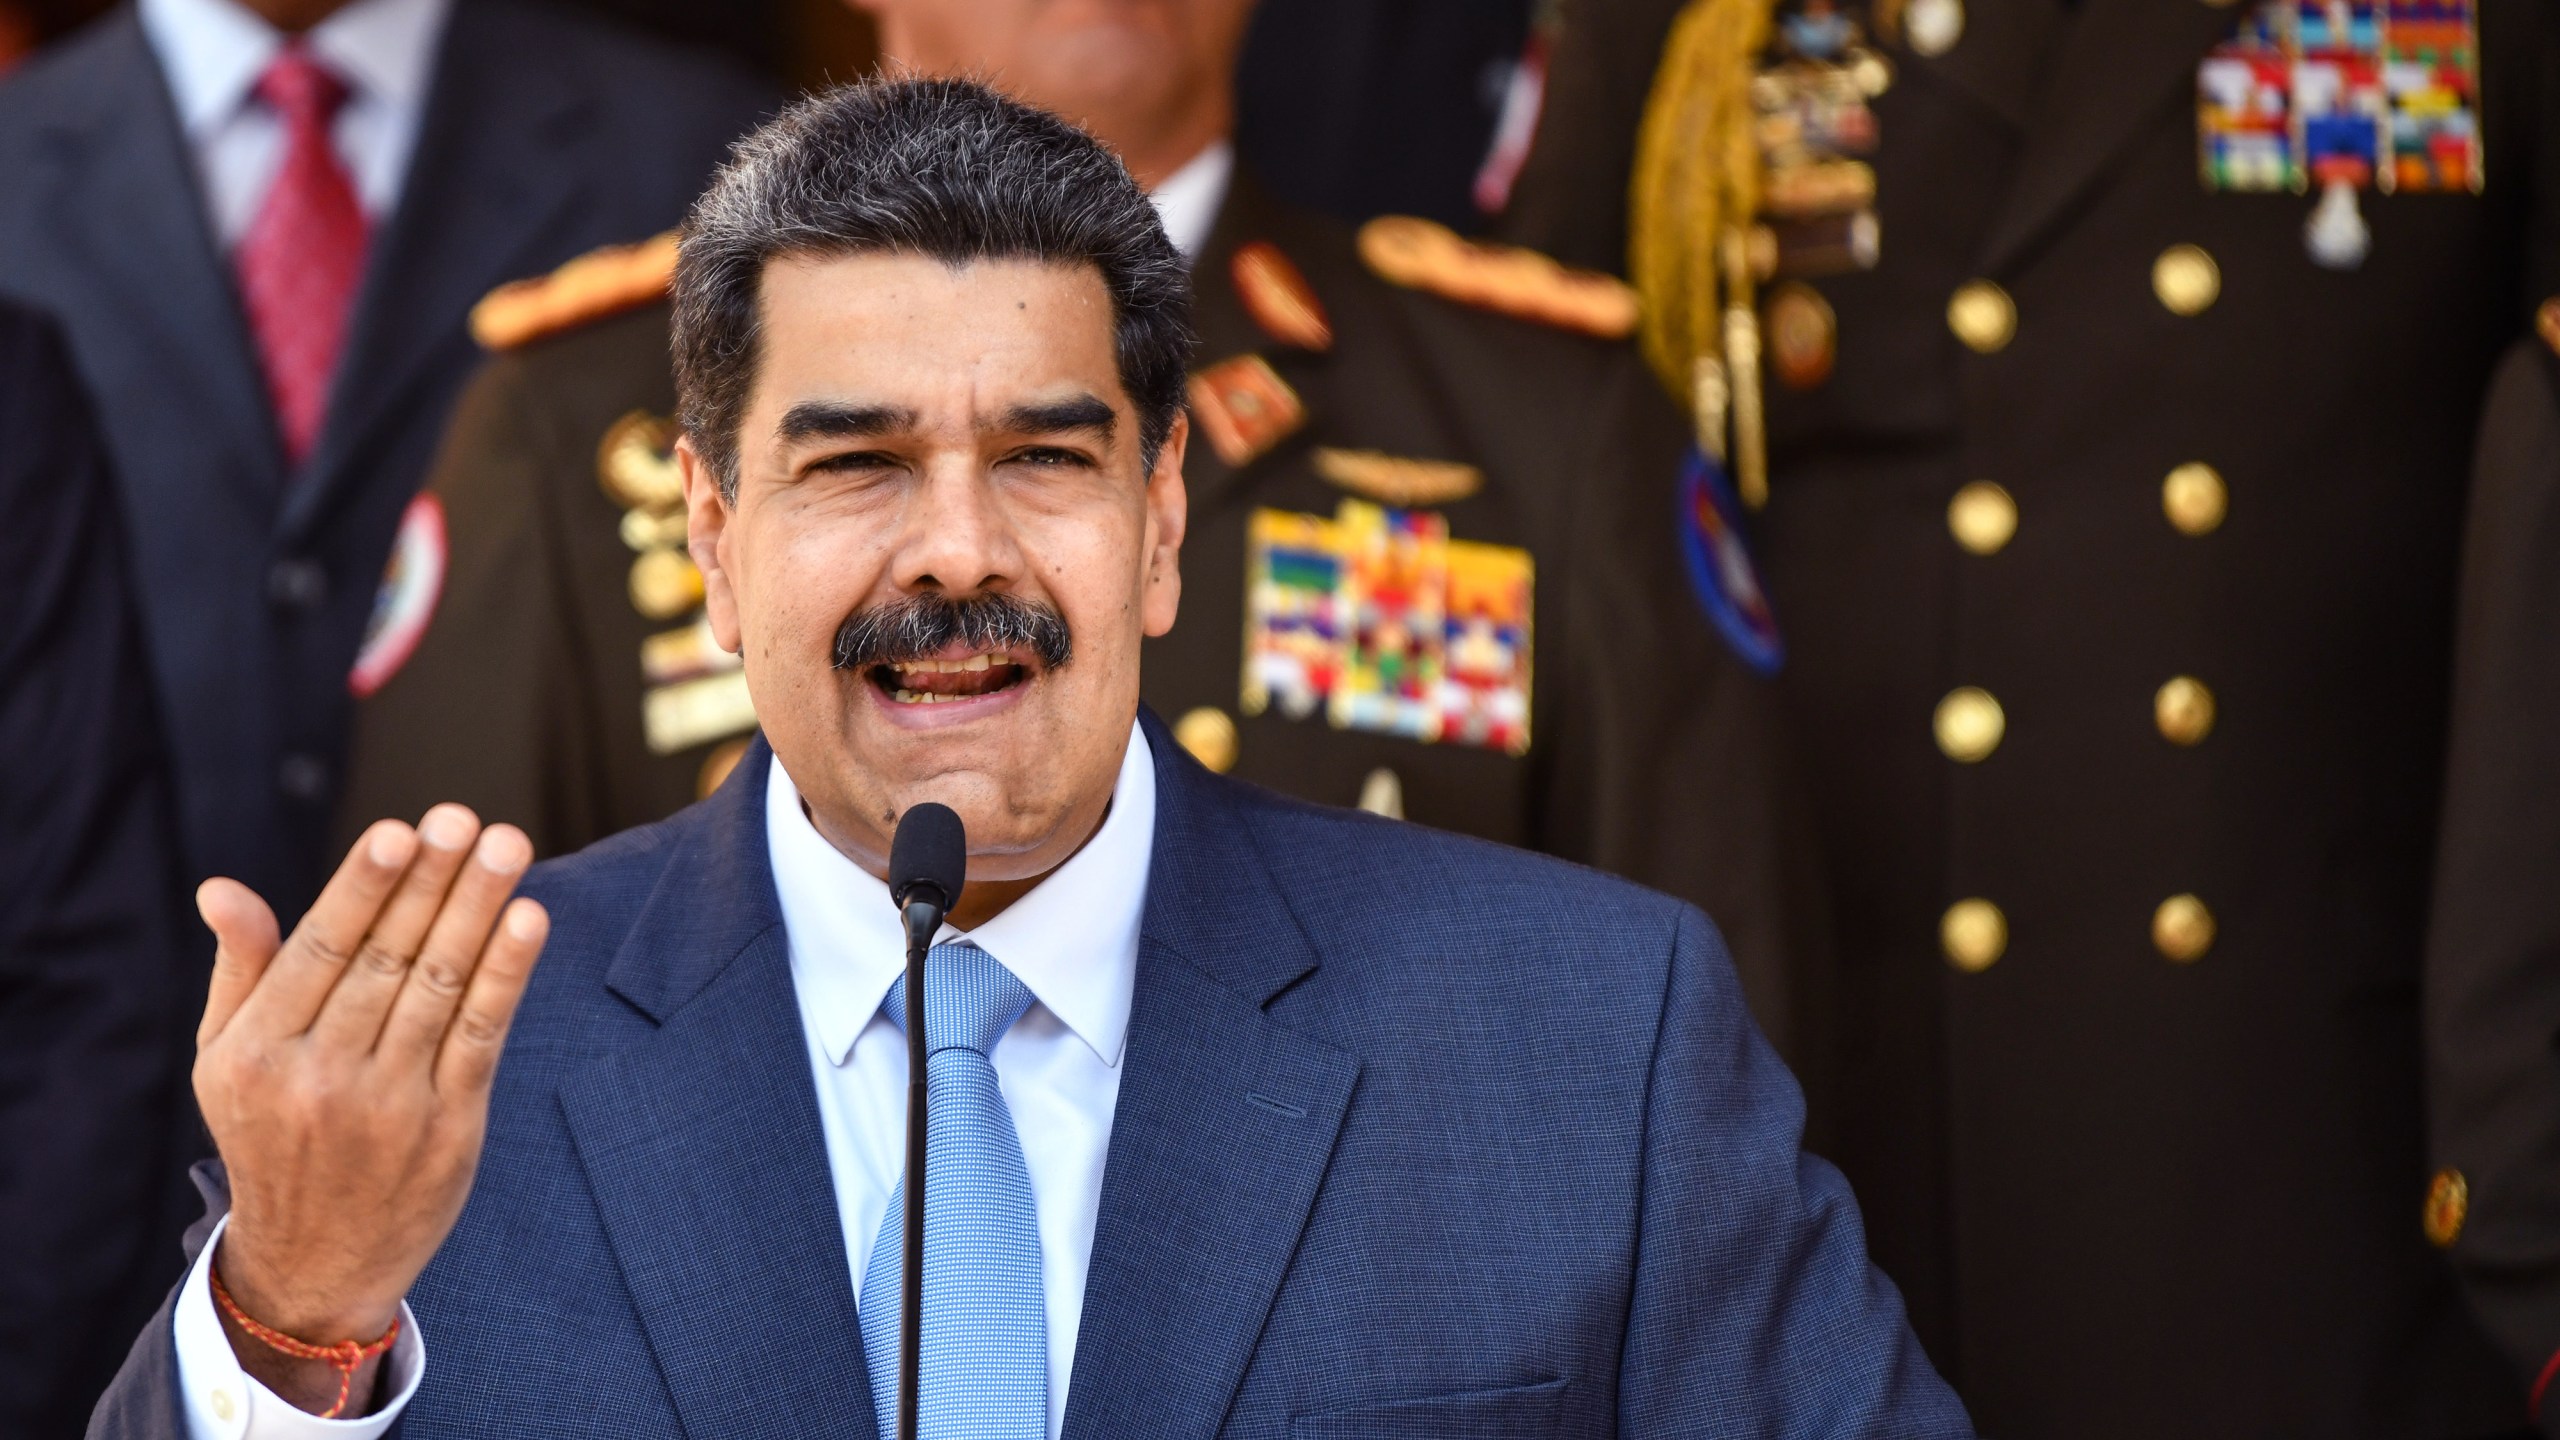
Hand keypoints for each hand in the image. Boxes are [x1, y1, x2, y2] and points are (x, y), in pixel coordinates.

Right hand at [191, 806, 547, 1413]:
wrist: (315, 1261)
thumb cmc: (272, 1132)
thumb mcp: (227, 1061)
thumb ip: (241, 969)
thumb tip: (221, 888)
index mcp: (258, 1052)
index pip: (320, 950)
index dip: (362, 888)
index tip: (400, 831)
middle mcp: (320, 1077)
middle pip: (388, 959)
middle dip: (431, 882)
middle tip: (465, 818)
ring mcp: (389, 1104)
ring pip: (441, 987)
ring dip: (479, 910)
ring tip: (509, 845)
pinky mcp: (449, 1127)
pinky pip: (483, 1035)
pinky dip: (508, 975)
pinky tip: (529, 920)